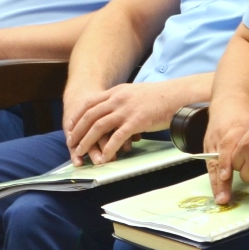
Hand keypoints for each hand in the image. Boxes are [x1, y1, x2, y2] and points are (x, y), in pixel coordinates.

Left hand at [63, 81, 182, 164]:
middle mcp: (118, 99)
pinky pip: (117, 137)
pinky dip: (108, 149)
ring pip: (98, 126)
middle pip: (90, 115)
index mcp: (117, 91)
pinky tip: (104, 157)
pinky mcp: (136, 122)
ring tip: (81, 152)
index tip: (70, 126)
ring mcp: (126, 110)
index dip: (77, 116)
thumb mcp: (137, 92)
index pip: (90, 103)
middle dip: (77, 130)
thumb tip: (116, 109)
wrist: (178, 96)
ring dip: (87, 141)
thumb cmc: (162, 97)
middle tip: (71, 142)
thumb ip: (124, 99)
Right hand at [203, 103, 248, 203]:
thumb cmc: (246, 117)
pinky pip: (211, 169)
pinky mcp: (208, 151)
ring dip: (216, 186)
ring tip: (221, 200)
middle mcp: (219, 139)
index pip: (227, 147)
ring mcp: (211, 146)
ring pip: (212, 168)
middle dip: (220, 182)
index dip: (227, 162)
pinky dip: (215, 182)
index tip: (228, 175)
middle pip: (217, 162)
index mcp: (232, 131)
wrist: (229, 106)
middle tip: (223, 198)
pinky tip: (219, 195)